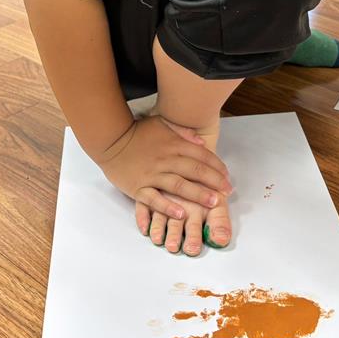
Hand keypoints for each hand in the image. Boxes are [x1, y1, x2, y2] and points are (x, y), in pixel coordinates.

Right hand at [134, 120, 231, 254]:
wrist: (111, 140)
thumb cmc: (137, 132)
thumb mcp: (162, 124)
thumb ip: (183, 132)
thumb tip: (201, 141)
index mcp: (173, 144)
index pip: (201, 155)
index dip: (216, 166)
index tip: (227, 176)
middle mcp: (165, 159)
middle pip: (195, 170)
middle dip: (214, 181)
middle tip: (227, 191)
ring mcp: (152, 175)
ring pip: (179, 185)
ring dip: (198, 194)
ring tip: (213, 203)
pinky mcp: (138, 188)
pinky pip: (155, 199)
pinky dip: (168, 206)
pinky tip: (181, 213)